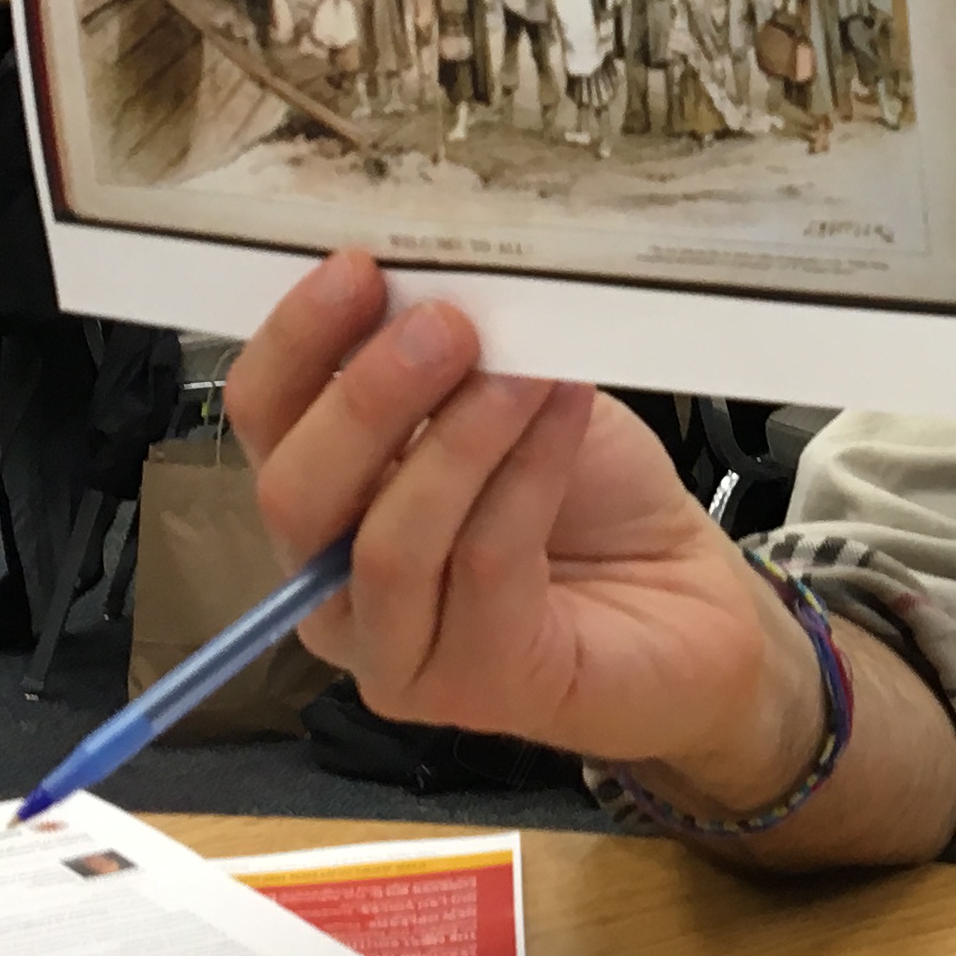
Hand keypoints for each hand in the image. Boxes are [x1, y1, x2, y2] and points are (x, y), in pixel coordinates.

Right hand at [227, 255, 798, 786]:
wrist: (694, 597)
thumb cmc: (593, 499)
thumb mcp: (510, 396)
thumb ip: (450, 358)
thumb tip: (420, 282)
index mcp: (324, 502)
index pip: (262, 421)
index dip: (296, 343)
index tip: (357, 268)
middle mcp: (334, 589)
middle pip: (296, 493)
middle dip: (365, 397)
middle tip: (445, 325)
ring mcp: (396, 655)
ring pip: (387, 543)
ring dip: (458, 440)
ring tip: (524, 372)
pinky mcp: (475, 688)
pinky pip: (482, 567)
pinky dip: (525, 477)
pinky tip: (564, 414)